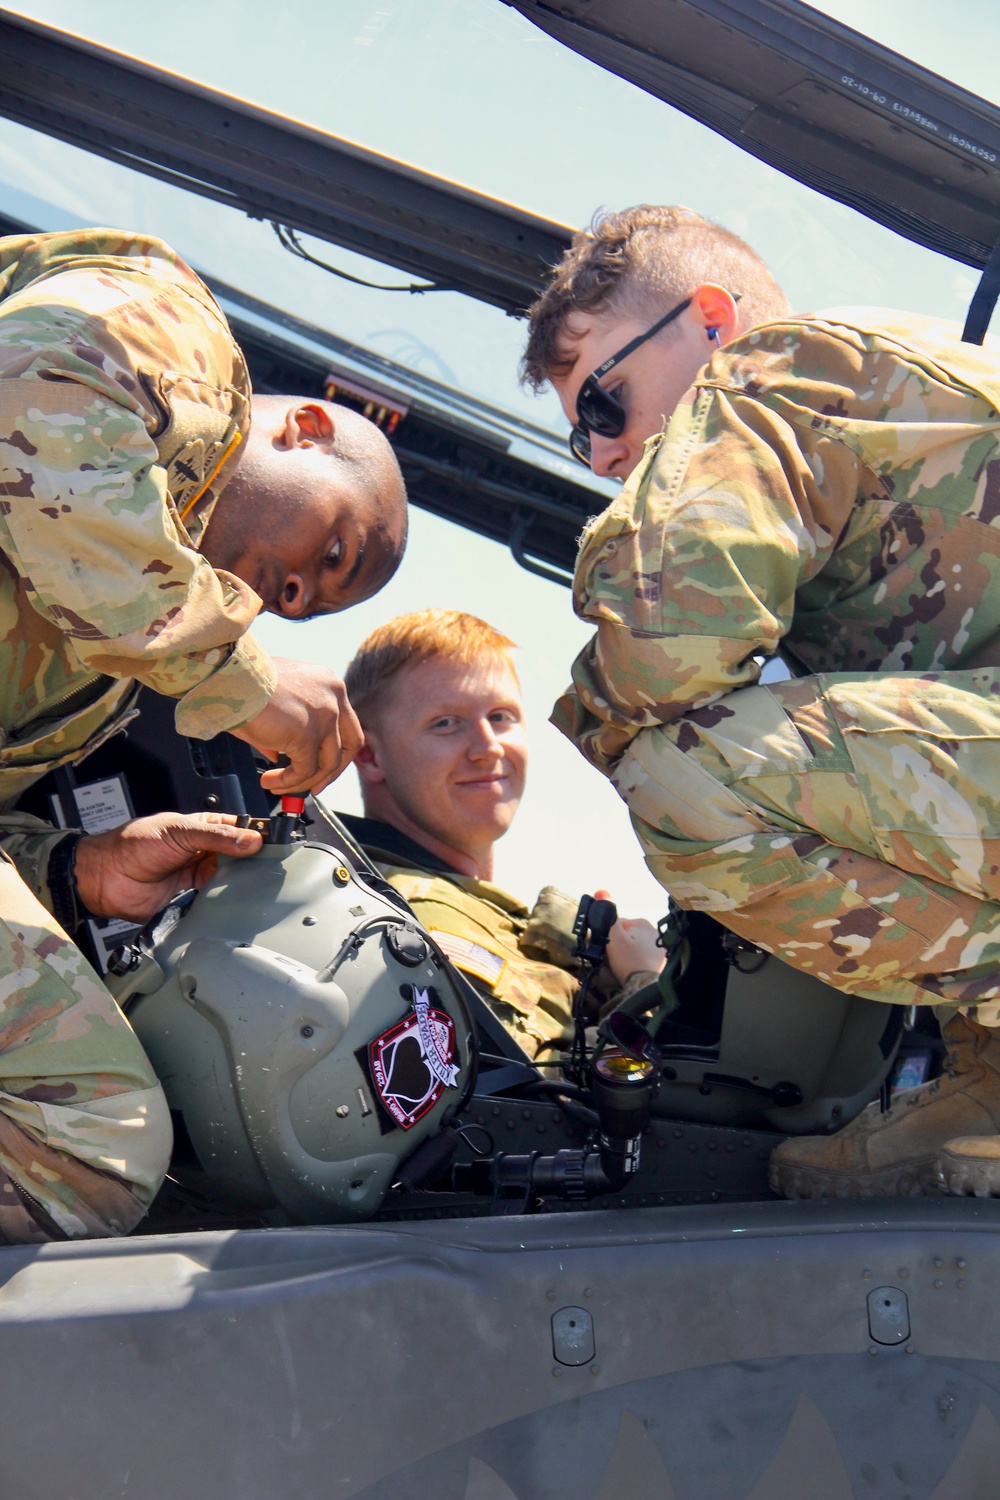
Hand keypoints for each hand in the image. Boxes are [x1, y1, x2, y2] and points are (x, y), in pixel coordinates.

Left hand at [74, 812, 262, 923]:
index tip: (277, 846)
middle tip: (269, 871)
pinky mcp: (193, 902)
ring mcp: (201, 879)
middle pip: (242, 860)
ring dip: (239, 886)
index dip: (259, 837)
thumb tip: (251, 840)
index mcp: (207, 830)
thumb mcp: (179, 831)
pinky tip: (231, 904)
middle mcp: (207, 854)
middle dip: (254, 865)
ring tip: (252, 888)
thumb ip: (216, 836)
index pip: (243, 832)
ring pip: (232, 883)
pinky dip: (224, 905)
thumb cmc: (133, 844)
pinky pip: (216, 904)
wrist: (105, 877)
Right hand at [230, 658, 362, 794]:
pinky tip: (270, 781)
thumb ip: (286, 726)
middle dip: (332, 771)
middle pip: (350, 744)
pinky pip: (304, 771)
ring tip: (277, 786)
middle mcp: (333, 697)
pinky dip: (288, 782)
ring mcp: (325, 717)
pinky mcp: (308, 735)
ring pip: (327, 764)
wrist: (229, 677)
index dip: (337, 749)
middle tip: (313, 787)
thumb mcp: (273, 700)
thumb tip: (280, 755)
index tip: (322, 765)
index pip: (347, 723)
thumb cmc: (242, 682)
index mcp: (328, 684)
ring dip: (304, 782)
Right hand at [595, 889, 664, 985]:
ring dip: (630, 952)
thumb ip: (608, 916)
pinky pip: (645, 955)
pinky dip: (639, 960)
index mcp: (642, 922)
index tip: (608, 949)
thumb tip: (602, 891)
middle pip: (628, 935)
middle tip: (617, 959)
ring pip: (636, 945)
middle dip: (621, 944)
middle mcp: (654, 930)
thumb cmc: (629, 961)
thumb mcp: (613, 938)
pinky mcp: (663, 959)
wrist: (645, 986)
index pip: (618, 925)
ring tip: (626, 965)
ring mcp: (661, 946)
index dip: (609, 936)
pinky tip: (635, 968)